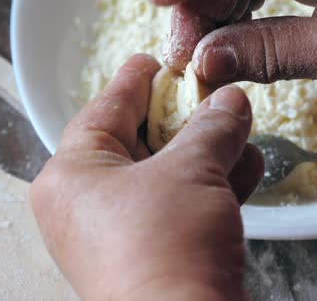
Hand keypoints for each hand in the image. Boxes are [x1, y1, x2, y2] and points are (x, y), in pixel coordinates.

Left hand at [30, 54, 263, 300]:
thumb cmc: (165, 250)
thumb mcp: (191, 172)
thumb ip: (210, 128)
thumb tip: (228, 102)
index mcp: (72, 175)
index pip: (105, 110)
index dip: (135, 81)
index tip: (155, 61)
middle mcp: (86, 206)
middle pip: (138, 143)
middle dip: (183, 120)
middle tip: (207, 95)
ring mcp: (117, 235)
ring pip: (164, 177)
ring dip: (205, 154)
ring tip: (237, 128)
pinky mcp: (149, 256)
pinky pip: (178, 208)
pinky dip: (210, 188)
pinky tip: (245, 168)